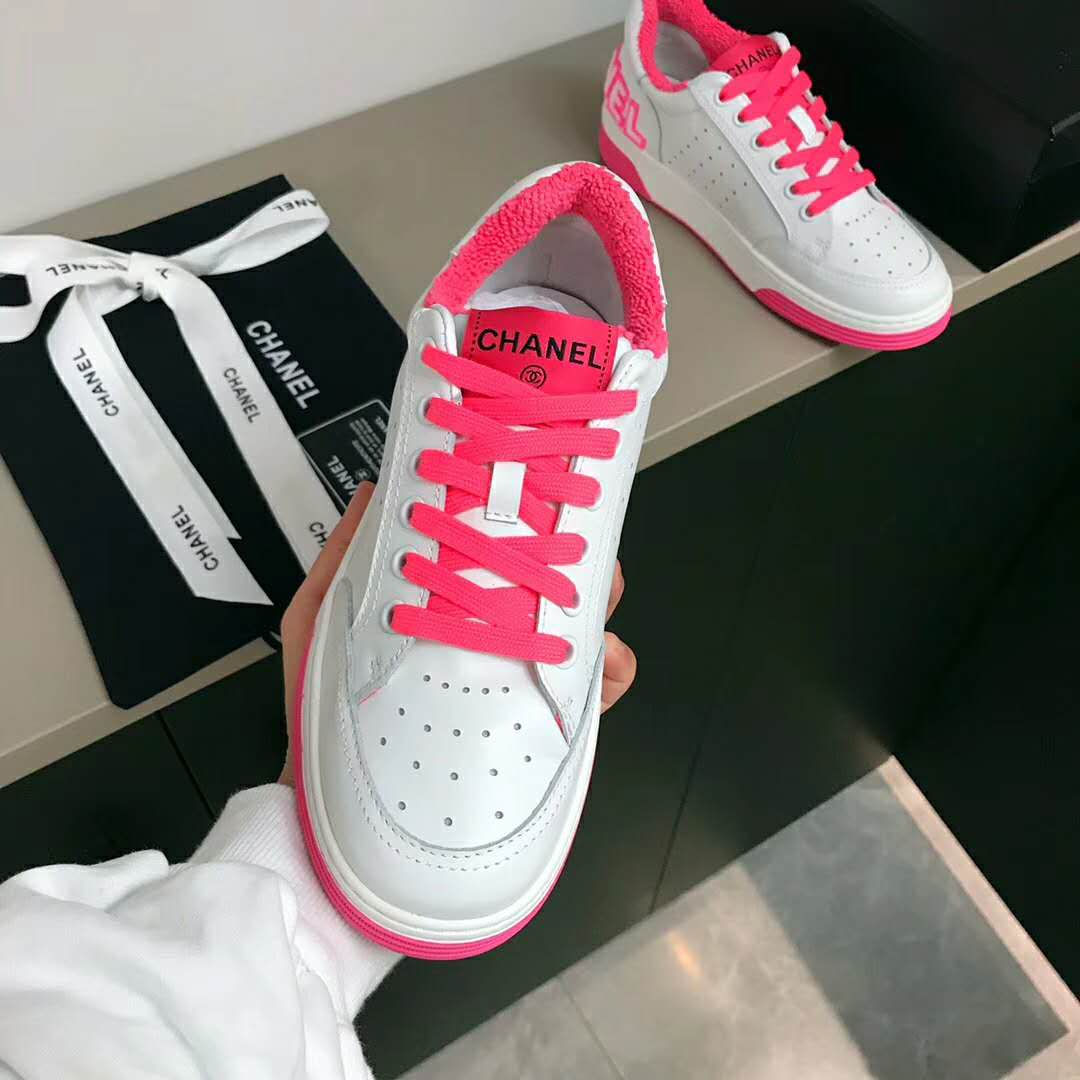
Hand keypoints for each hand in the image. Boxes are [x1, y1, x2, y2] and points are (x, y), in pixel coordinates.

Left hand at [279, 482, 636, 784]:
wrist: (338, 797)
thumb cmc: (323, 709)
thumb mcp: (321, 620)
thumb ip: (342, 557)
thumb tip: (372, 494)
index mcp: (446, 608)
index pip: (492, 555)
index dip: (519, 521)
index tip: (532, 495)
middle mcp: (486, 639)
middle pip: (546, 583)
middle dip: (573, 551)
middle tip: (577, 538)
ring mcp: (515, 680)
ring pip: (579, 628)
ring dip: (598, 600)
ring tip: (597, 588)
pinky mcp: (537, 726)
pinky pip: (593, 694)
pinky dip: (613, 668)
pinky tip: (604, 653)